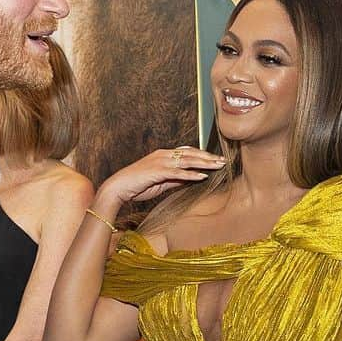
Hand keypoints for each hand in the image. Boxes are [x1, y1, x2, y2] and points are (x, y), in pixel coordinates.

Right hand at [95, 147, 225, 209]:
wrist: (118, 188)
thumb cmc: (137, 186)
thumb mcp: (160, 183)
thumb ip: (175, 179)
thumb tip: (191, 179)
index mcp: (163, 155)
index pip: (186, 152)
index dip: (202, 155)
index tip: (215, 159)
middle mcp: (163, 154)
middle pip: (190, 153)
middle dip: (208, 157)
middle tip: (223, 160)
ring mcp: (160, 161)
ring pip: (187, 160)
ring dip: (204, 163)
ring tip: (218, 166)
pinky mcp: (157, 171)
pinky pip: (178, 172)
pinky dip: (191, 174)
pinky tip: (203, 176)